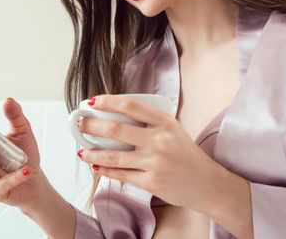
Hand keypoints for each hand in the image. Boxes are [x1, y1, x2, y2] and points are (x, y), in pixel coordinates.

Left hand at [76, 94, 226, 212]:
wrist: (207, 184)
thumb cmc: (187, 155)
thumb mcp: (174, 130)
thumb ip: (151, 122)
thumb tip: (117, 115)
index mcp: (165, 122)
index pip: (131, 106)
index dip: (108, 102)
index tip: (92, 101)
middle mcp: (159, 140)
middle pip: (117, 130)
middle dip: (92, 126)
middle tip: (79, 123)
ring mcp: (154, 162)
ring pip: (113, 156)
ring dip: (92, 153)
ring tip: (81, 151)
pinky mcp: (150, 182)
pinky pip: (121, 174)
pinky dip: (105, 170)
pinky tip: (95, 166)